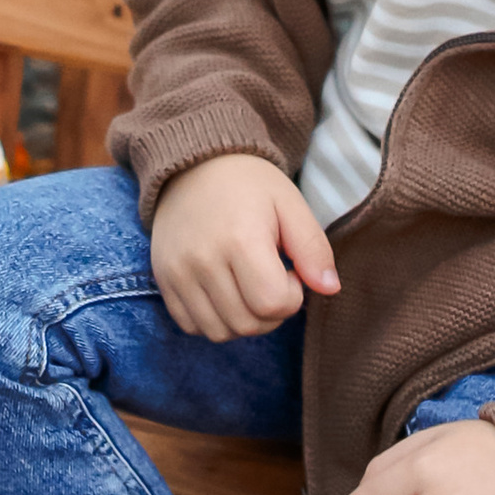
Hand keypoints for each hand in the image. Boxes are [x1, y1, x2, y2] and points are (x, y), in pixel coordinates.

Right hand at [151, 154, 339, 341]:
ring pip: (219, 332)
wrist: (194, 162)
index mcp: (240, 239)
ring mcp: (178, 272)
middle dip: (271, 312)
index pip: (273, 303)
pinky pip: (191, 326)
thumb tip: (331, 289)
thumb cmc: (250, 184)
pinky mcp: (163, 279)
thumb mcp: (290, 204)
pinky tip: (224, 292)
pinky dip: (213, 320)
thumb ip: (313, 247)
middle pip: (247, 324)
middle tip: (270, 278)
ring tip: (247, 286)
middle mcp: (203, 260)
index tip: (288, 270)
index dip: (292, 295)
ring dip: (243, 320)